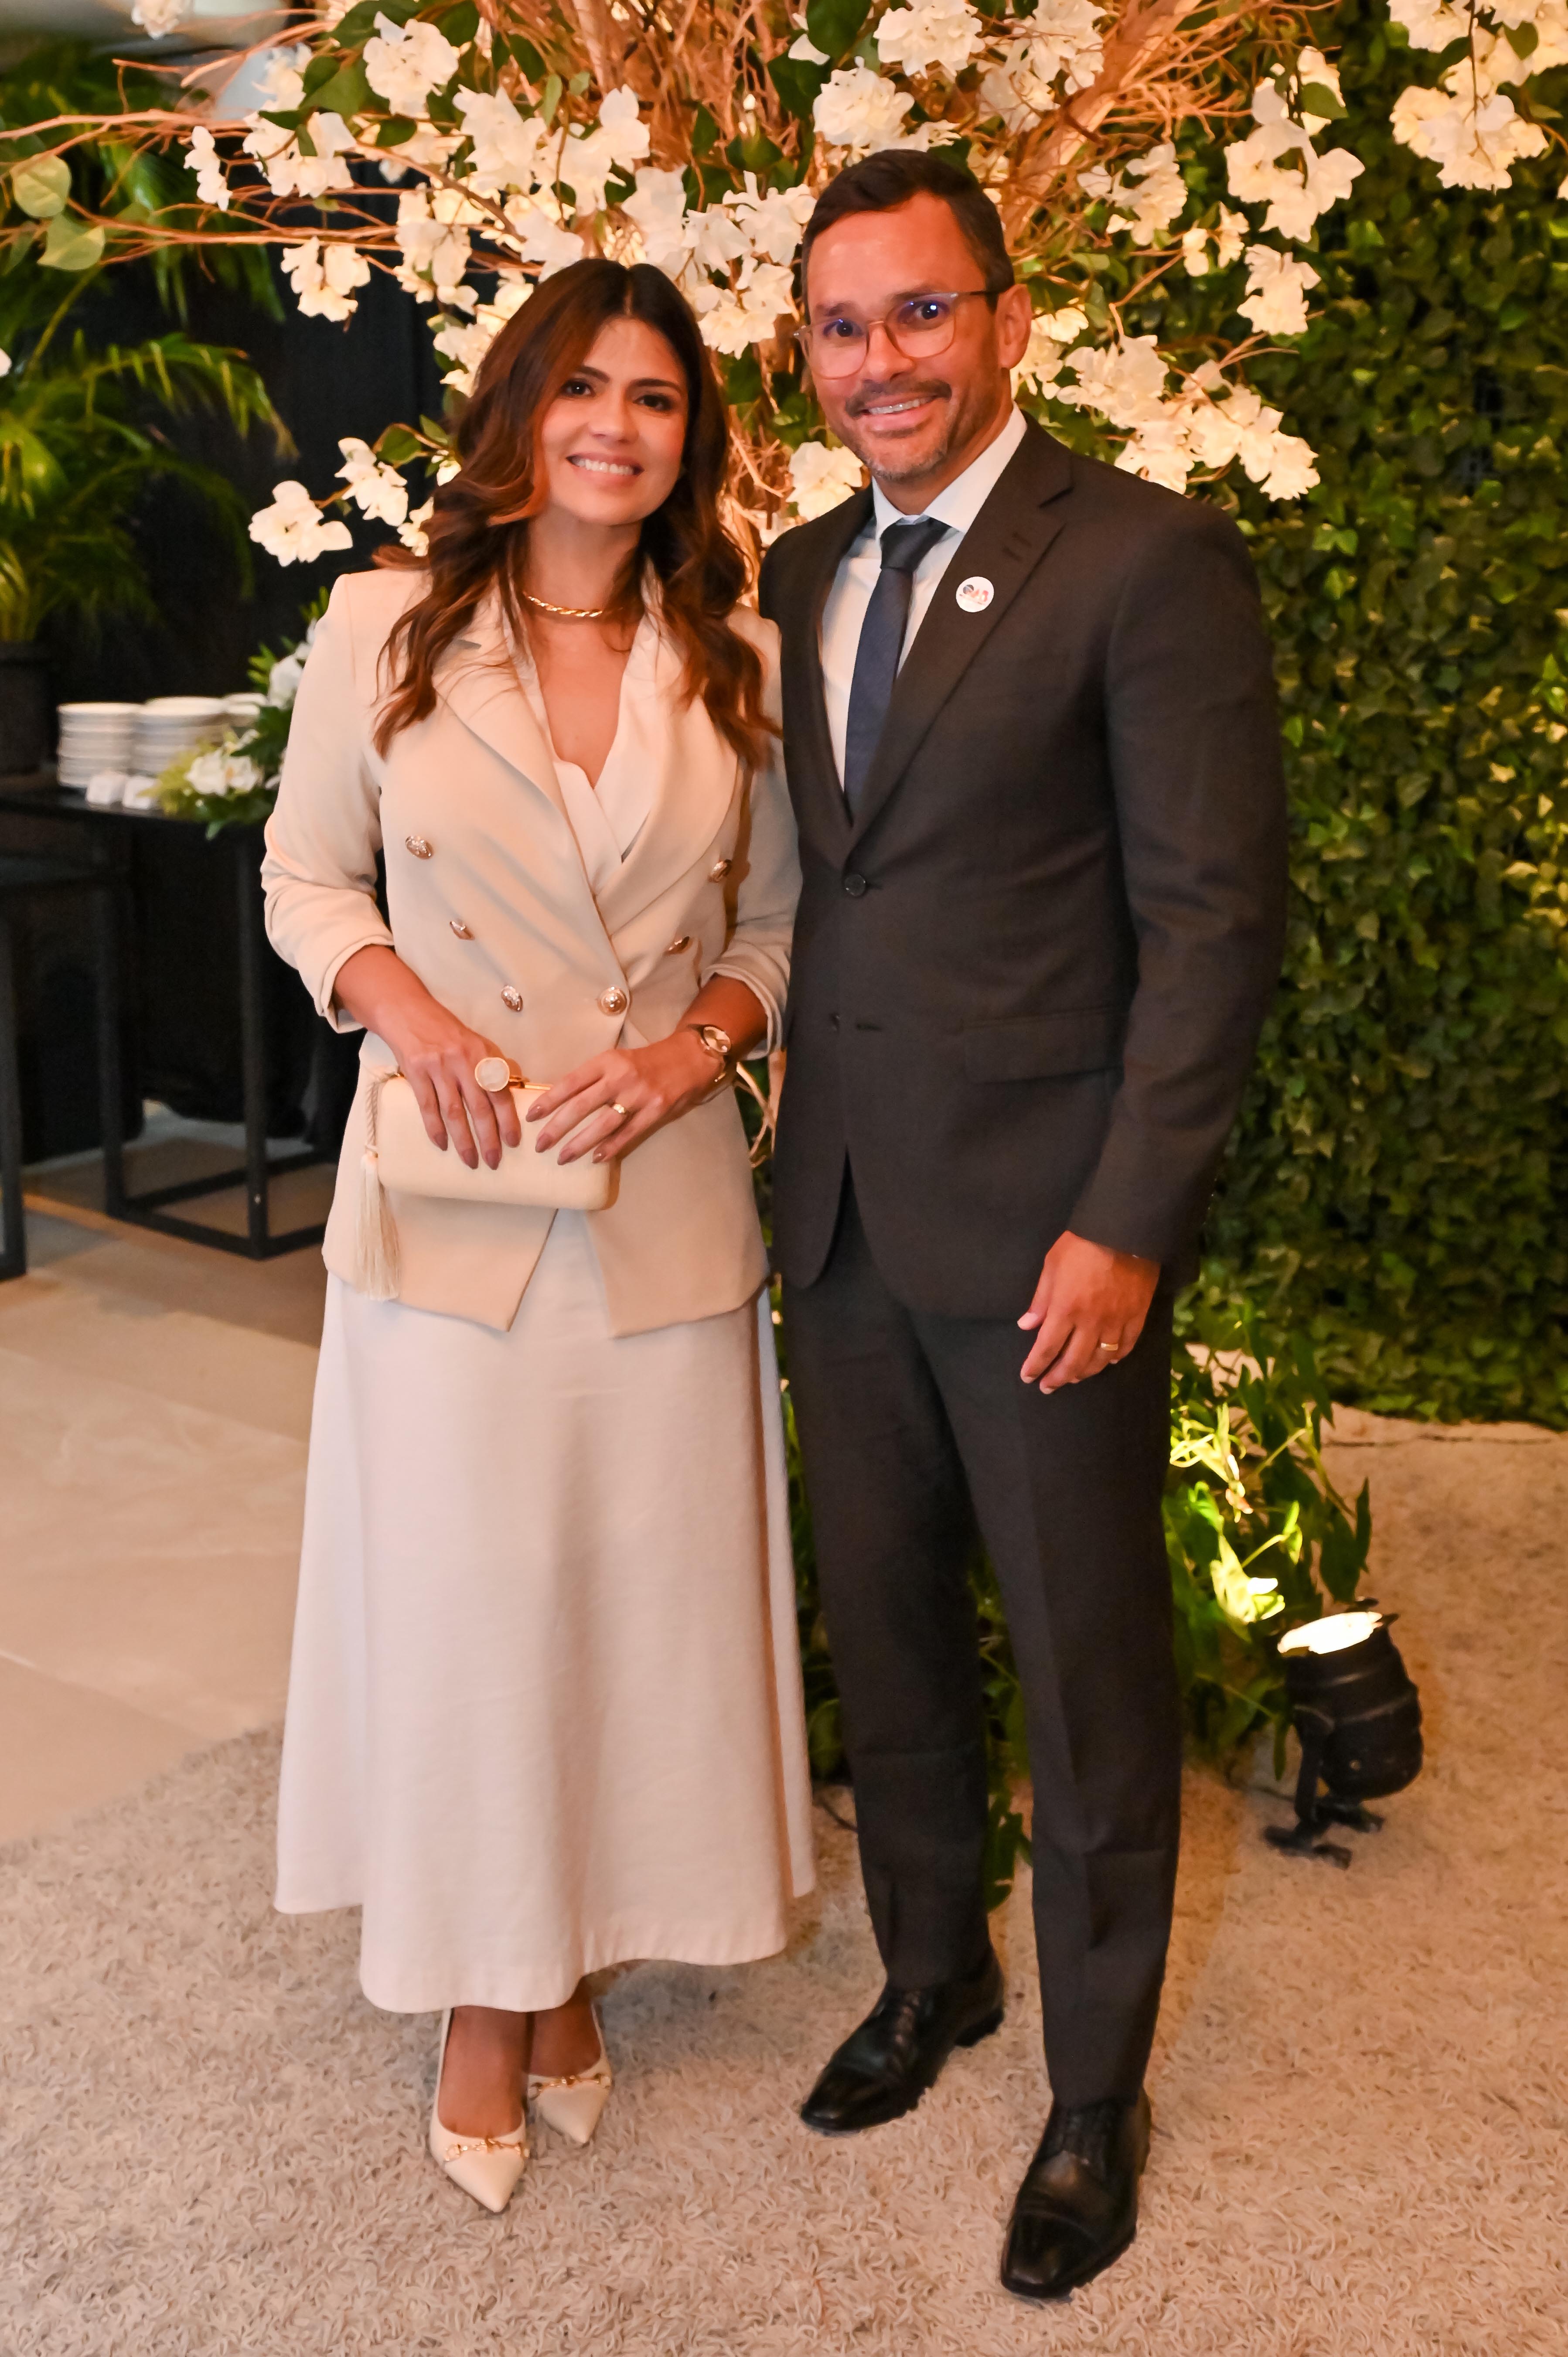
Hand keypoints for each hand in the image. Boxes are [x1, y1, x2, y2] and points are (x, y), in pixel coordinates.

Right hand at [332, 946, 520, 1170]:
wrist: (410, 1014)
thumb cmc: (448, 1033)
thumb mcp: (478, 1044)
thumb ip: (494, 1068)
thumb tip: (512, 1096)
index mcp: (483, 1056)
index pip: (500, 1093)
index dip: (508, 1120)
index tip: (513, 1143)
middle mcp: (463, 1062)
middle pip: (479, 1108)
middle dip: (488, 1138)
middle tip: (494, 1161)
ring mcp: (439, 1068)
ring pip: (454, 1112)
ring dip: (463, 1140)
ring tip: (470, 1160)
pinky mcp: (416, 1073)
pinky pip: (428, 1106)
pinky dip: (435, 1128)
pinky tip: (442, 1144)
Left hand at [527, 1031, 721, 1164]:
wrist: (691, 1056)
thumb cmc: (649, 1060)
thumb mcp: (618, 1060)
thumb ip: (596, 1078)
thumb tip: (564, 1102)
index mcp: (608, 1061)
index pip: (571, 1082)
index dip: (549, 1100)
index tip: (532, 1116)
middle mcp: (621, 1077)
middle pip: (581, 1105)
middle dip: (557, 1127)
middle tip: (540, 1144)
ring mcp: (639, 1095)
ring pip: (602, 1123)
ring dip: (580, 1143)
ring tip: (563, 1157)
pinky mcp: (656, 1110)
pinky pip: (628, 1133)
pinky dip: (611, 1147)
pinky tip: (596, 1158)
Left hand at [1018, 1230, 1159, 1392]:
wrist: (1125, 1231)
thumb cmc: (1083, 1244)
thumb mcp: (1052, 1266)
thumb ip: (1040, 1300)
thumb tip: (1026, 1325)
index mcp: (1066, 1310)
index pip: (1046, 1348)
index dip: (1036, 1366)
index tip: (1027, 1377)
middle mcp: (1091, 1323)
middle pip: (1073, 1361)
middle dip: (1057, 1378)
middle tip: (1048, 1387)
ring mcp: (1116, 1322)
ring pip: (1100, 1360)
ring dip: (1084, 1373)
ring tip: (1074, 1378)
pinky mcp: (1137, 1317)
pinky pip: (1127, 1346)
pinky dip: (1117, 1358)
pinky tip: (1109, 1362)